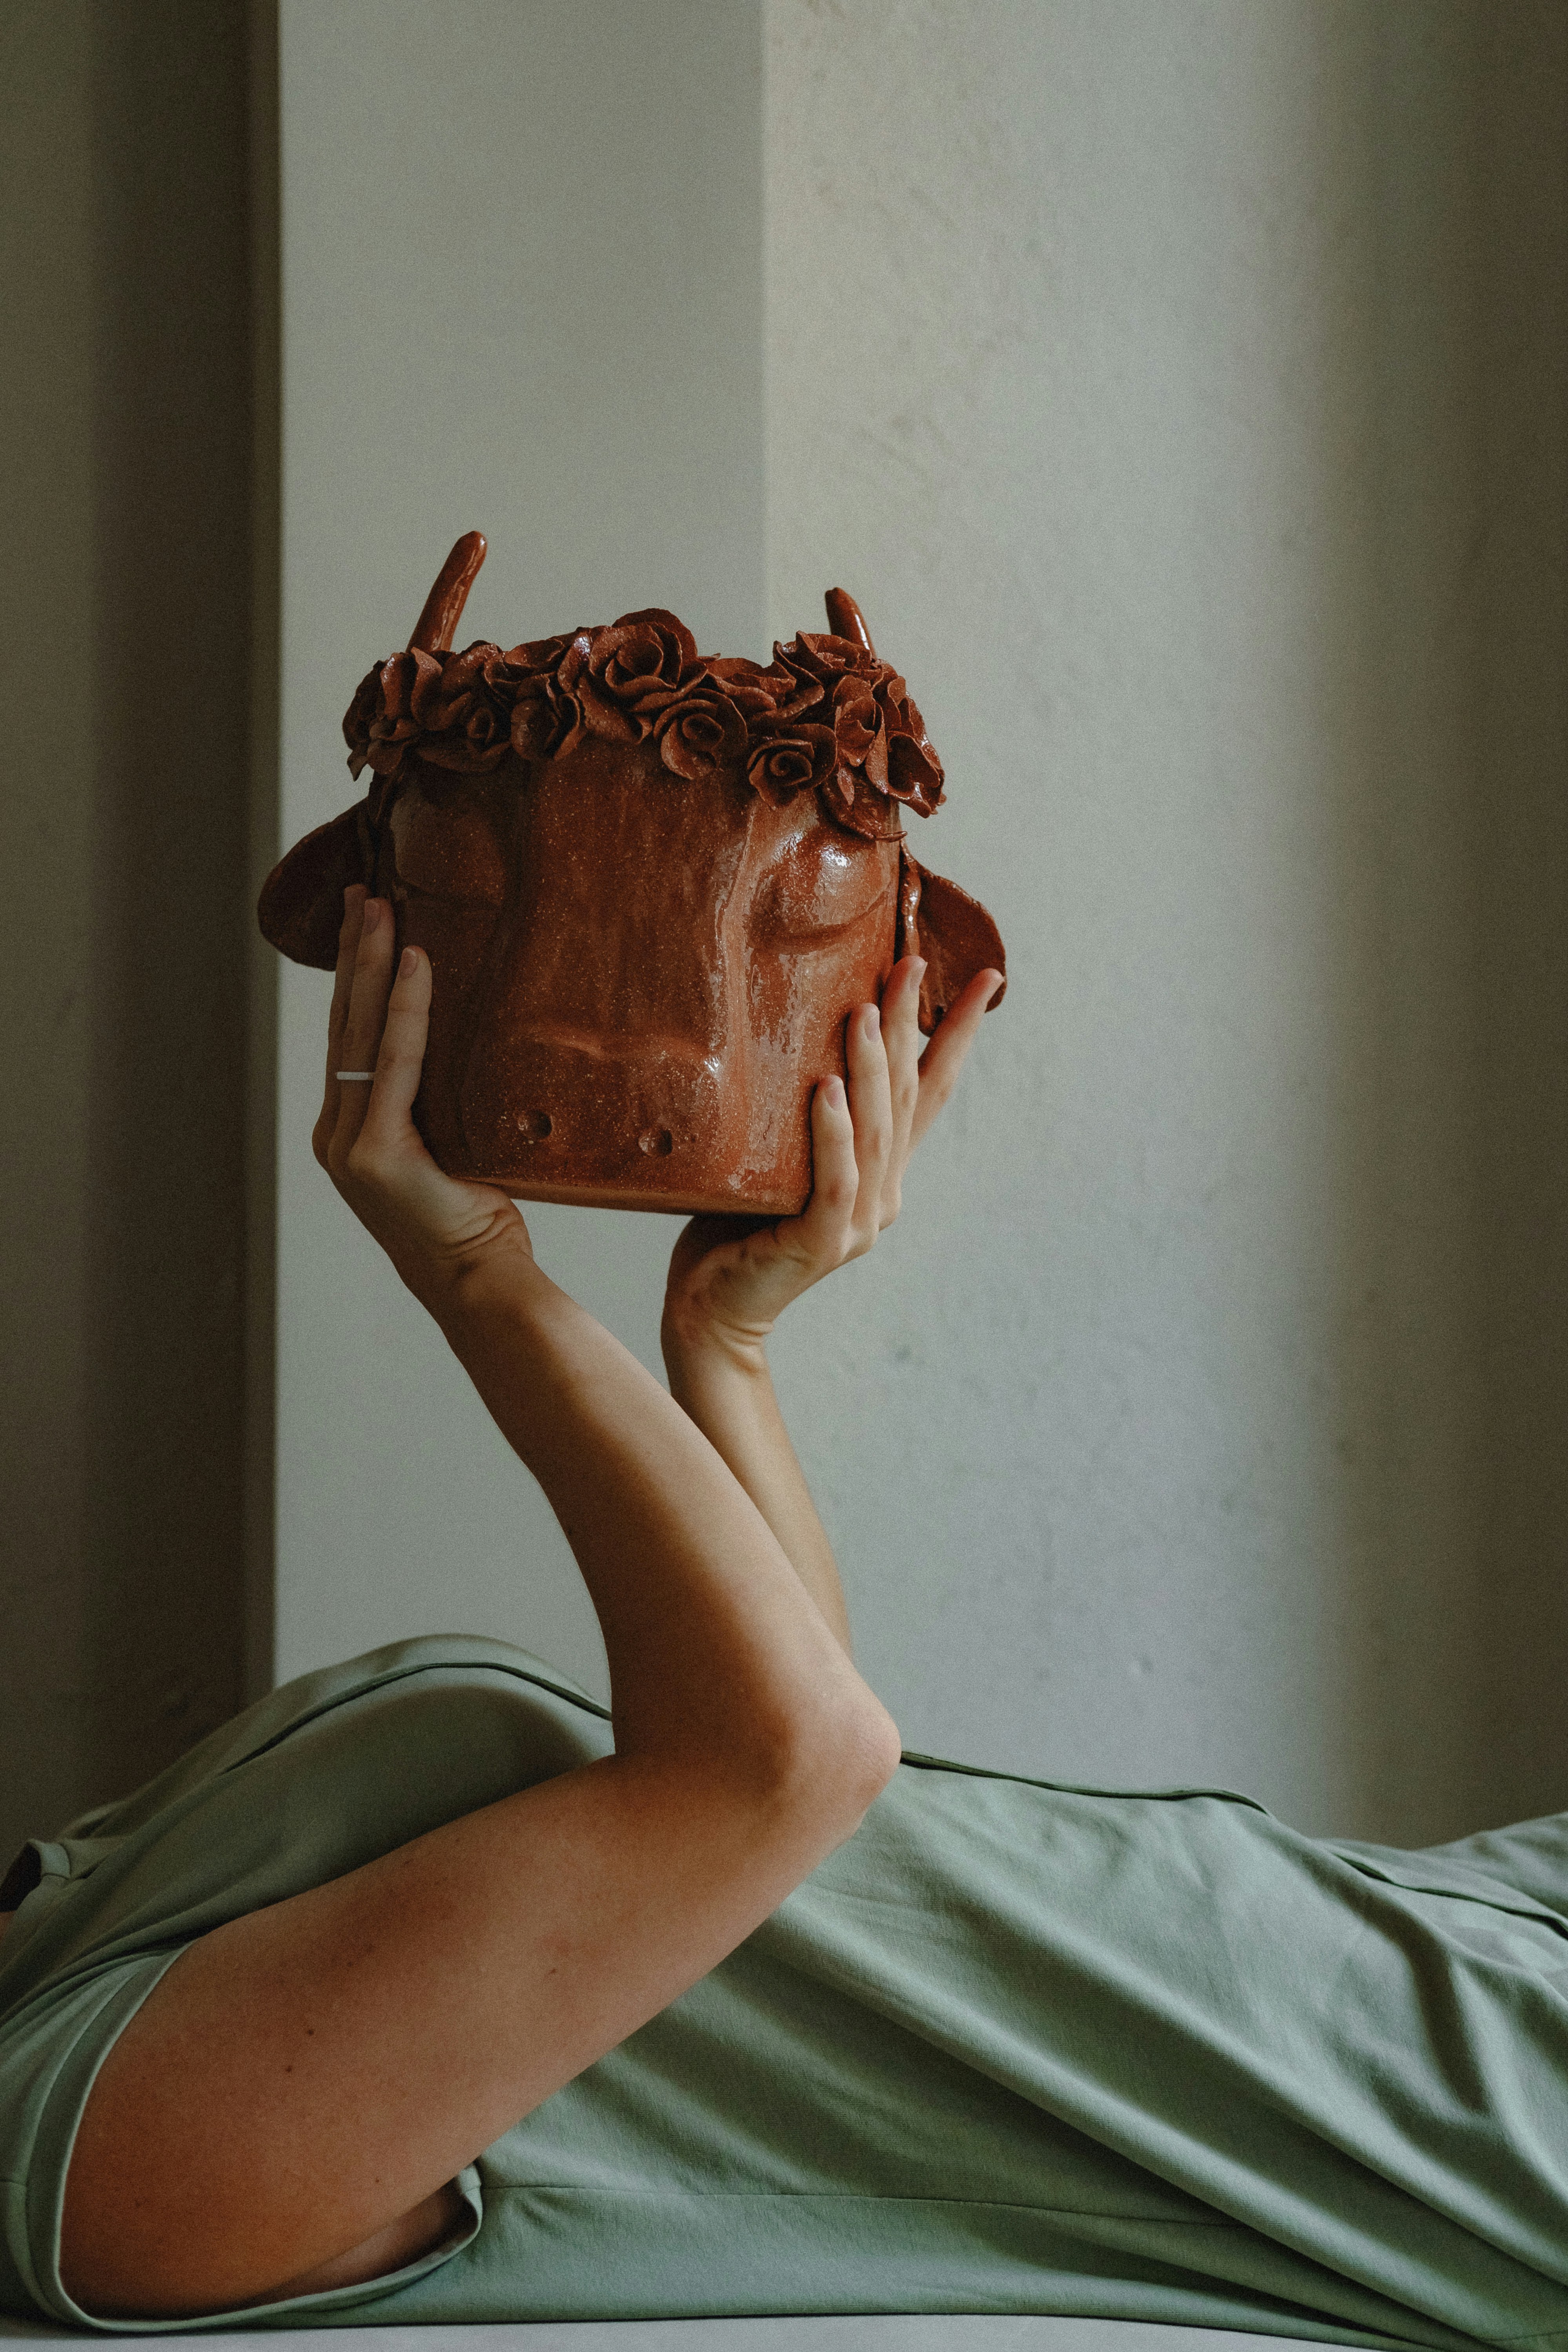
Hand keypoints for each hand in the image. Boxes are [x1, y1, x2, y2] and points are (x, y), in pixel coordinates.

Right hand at [314, 887, 531, 1308]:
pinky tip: (414, 965)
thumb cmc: (478, 1219)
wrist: (480, 1282)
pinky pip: (393, 1063)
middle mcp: (338, 1131)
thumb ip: (444, 1098)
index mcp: (351, 1130)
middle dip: (352, 954)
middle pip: (344, 1024)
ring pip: (359, 1034)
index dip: (355, 978)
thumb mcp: (454, 1144)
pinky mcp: (374, 1152)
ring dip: (369, 965)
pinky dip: (404, 1010)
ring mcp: (349, 1143)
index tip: (367, 922)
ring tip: (380, 908)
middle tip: (363, 892)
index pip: (351, 1038)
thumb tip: (480, 1039)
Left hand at [662, 955, 1001, 1371]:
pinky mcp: (820, 1245)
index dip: (956, 1035)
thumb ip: (803, 1114)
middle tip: (912, 962)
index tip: (984, 980)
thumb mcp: (778, 1156)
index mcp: (880, 1171)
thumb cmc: (737, 1223)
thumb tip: (799, 1033)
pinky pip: (835, 1180)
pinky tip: (828, 1090)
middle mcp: (882, 1195)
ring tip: (865, 1011)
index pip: (926, 1091)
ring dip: (873, 1069)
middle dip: (912, 1027)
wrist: (713, 1306)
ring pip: (874, 1133)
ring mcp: (858, 1224)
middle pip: (905, 1097)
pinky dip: (833, 1133)